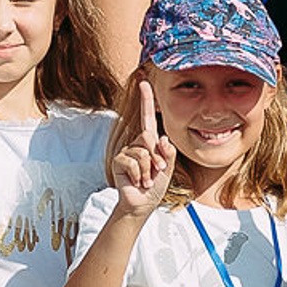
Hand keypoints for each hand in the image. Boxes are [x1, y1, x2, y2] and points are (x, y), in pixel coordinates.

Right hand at [113, 82, 175, 216]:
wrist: (142, 203)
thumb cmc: (155, 185)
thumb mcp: (167, 168)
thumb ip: (168, 153)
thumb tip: (161, 138)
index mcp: (150, 142)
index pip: (148, 118)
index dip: (146, 101)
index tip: (144, 83)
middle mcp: (137, 143)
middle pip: (148, 137)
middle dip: (158, 157)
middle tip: (157, 171)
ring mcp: (126, 151)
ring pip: (143, 152)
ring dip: (149, 170)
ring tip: (146, 180)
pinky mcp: (118, 160)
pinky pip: (133, 162)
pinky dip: (140, 175)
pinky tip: (138, 182)